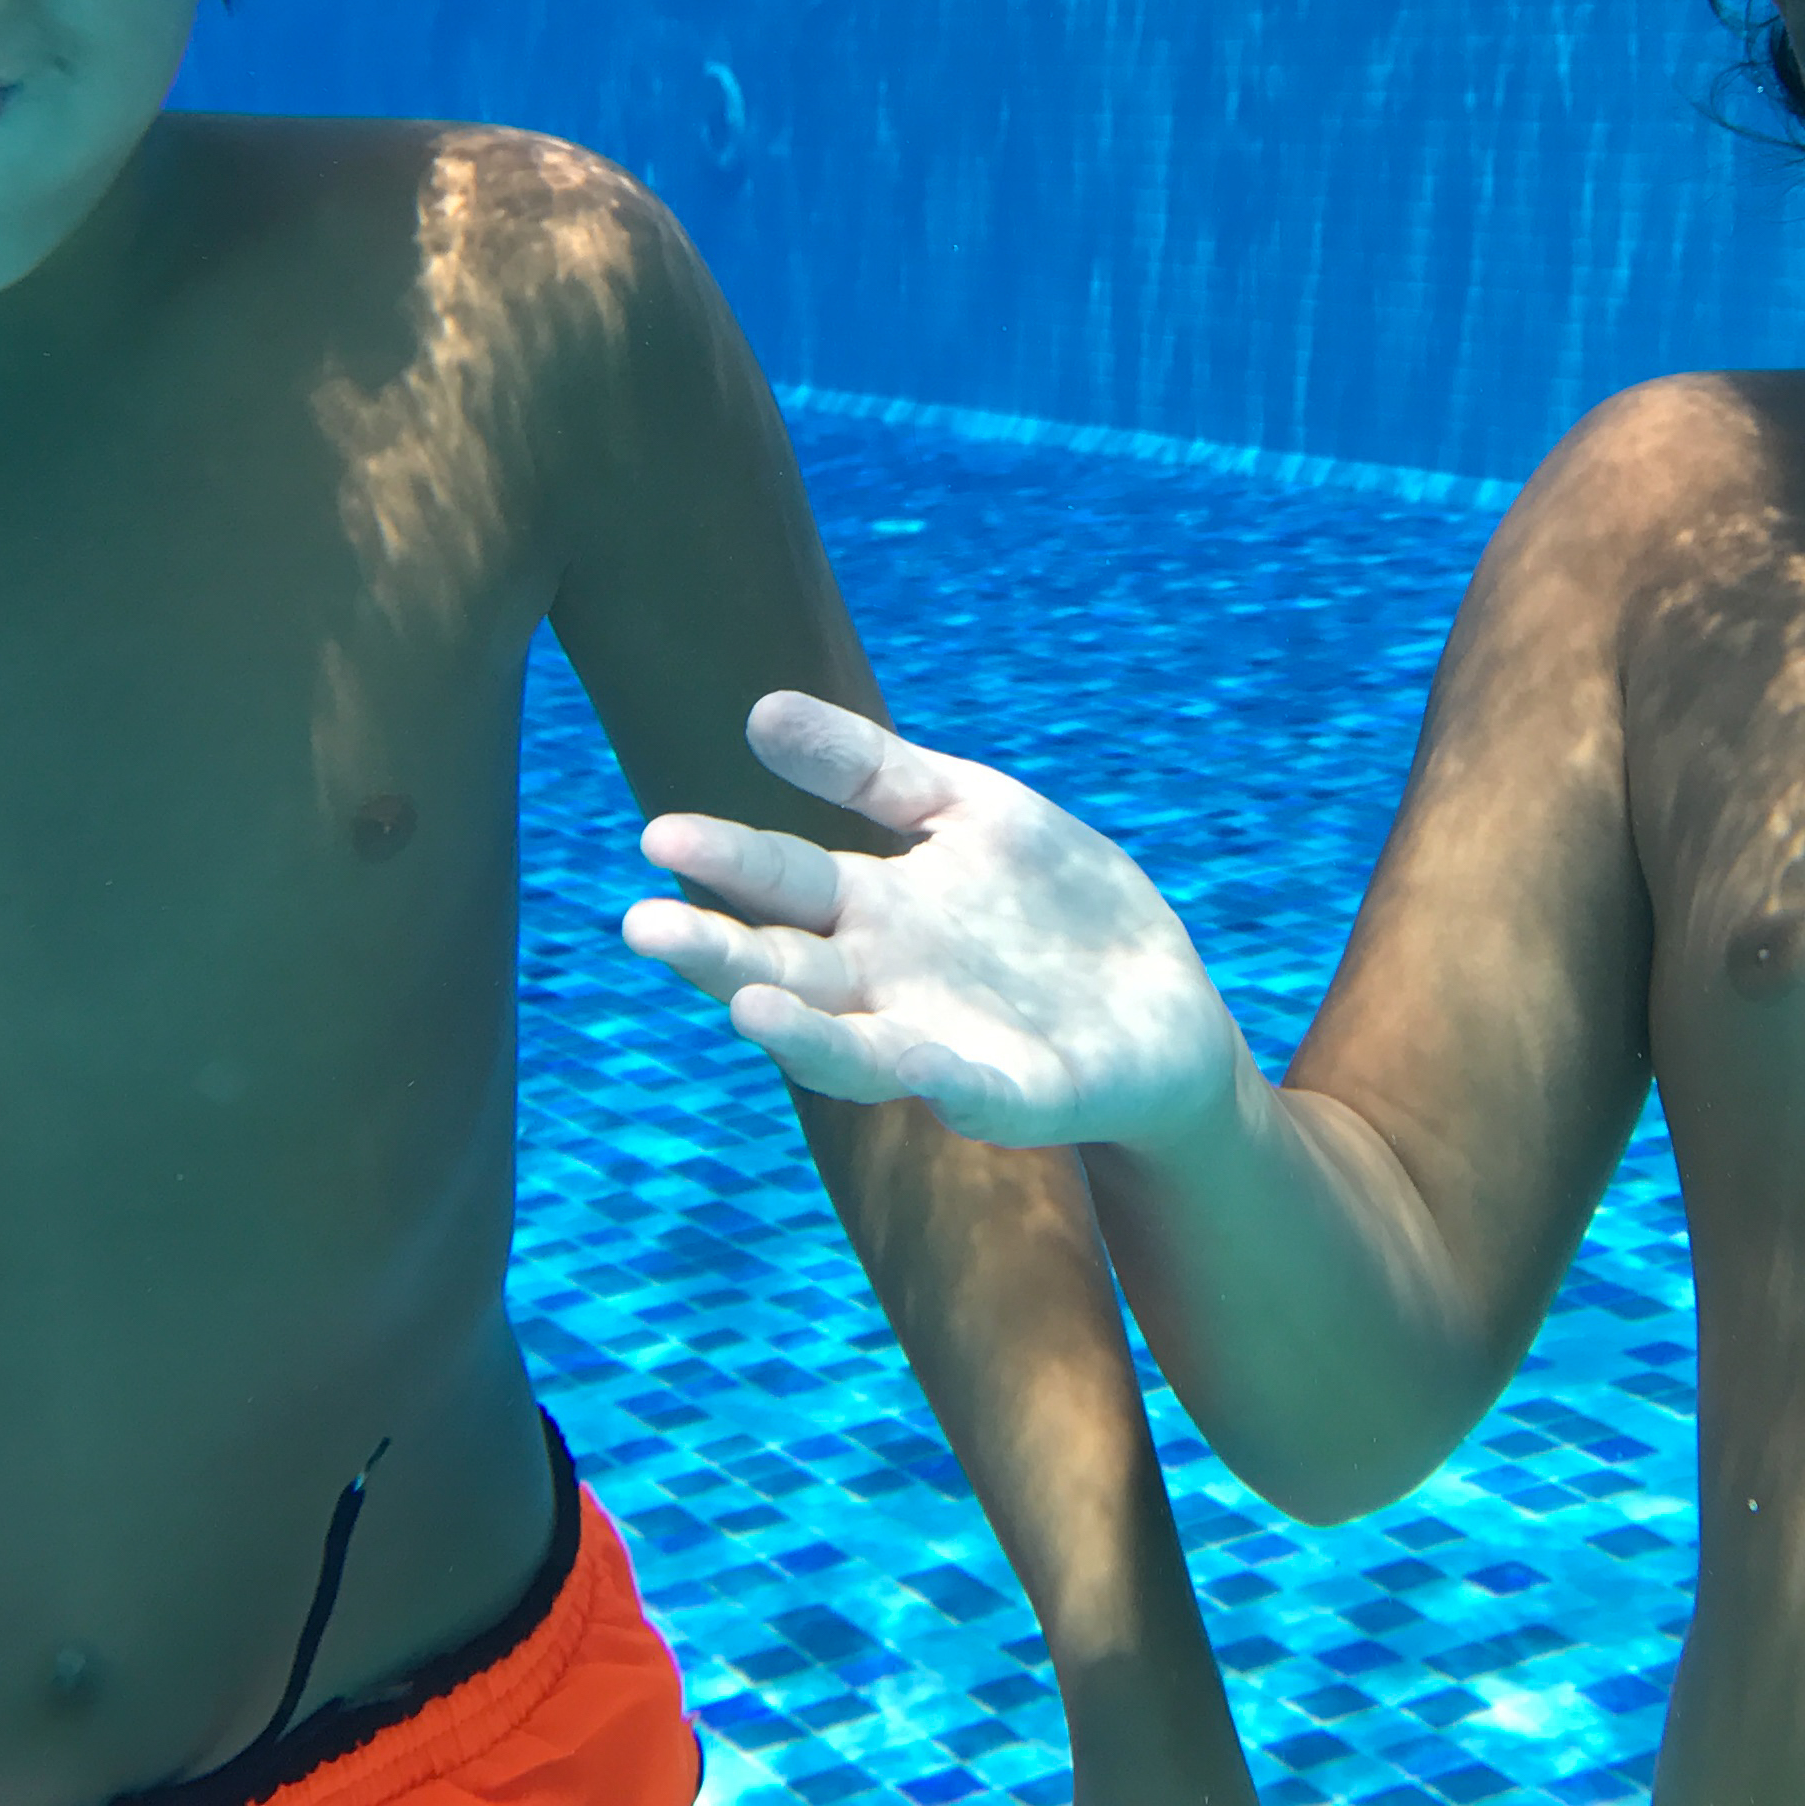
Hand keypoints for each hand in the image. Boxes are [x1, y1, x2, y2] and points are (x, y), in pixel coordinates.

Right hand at [625, 691, 1248, 1151]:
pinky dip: (939, 1080)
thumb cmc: (1051, 906)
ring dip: (801, 1031)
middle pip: (787, 968)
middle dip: (717, 953)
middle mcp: (885, 984)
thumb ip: (869, 771)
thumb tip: (758, 711)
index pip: (779, 881)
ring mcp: (944, 1043)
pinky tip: (915, 1060)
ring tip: (745, 1005)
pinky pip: (971, 1091)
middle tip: (643, 926)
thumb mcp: (968, 810)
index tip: (657, 834)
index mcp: (871, 910)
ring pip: (852, 1046)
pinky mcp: (1019, 1094)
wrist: (1161, 1002)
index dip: (724, 859)